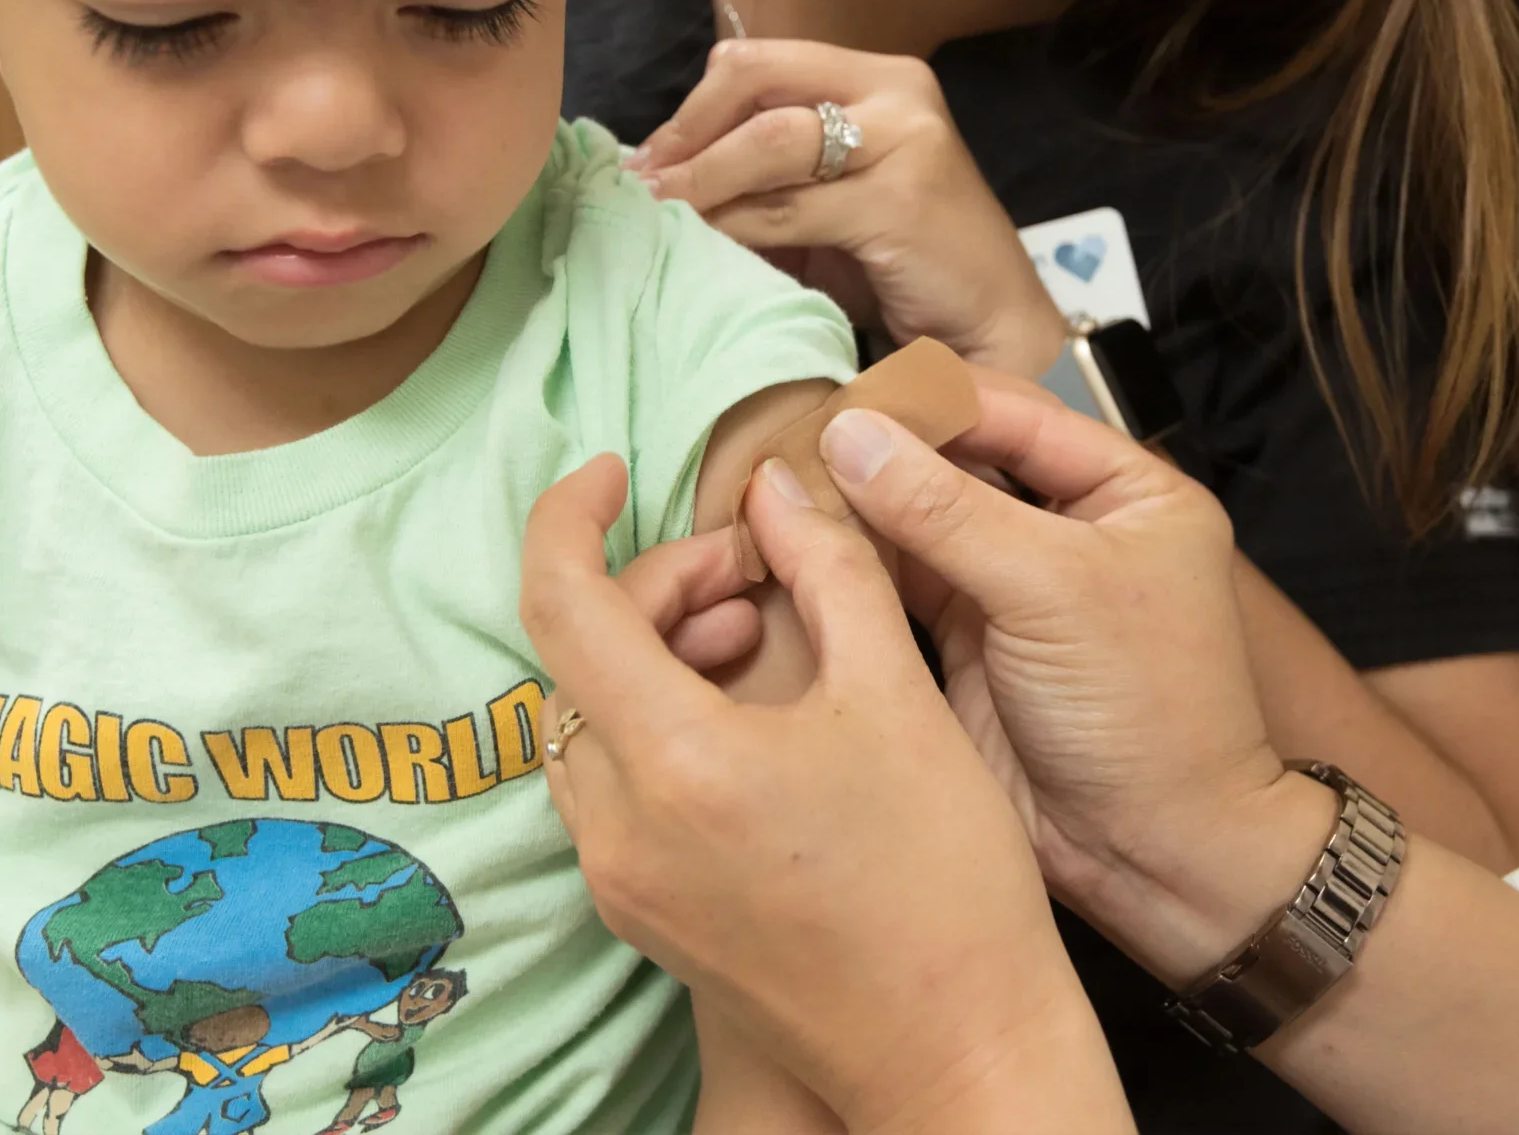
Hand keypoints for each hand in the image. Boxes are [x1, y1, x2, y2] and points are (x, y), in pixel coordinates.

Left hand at [520, 455, 1127, 1133]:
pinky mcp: (643, 916)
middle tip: (757, 572)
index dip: (569, 516)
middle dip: (658, 587)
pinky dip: (658, 723)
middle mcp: (619, 829)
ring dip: (656, 654)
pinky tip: (748, 714)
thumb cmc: (945, 882)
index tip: (610, 470)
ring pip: (590, 722)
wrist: (958, 1049)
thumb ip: (827, 567)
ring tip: (761, 634)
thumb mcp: (896, 693)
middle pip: (579, 659)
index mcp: (674, 764)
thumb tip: (776, 488)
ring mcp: (622, 882)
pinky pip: (613, 785)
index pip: (560, 602)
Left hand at [630, 39, 1068, 375]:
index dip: (693, 108)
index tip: (649, 158)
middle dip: (686, 136)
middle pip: (756, 83)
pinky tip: (705, 247)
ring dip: (699, 183)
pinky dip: (734, 226)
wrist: (993, 327)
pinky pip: (788, 208)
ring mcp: (906, 140)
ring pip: (768, 143)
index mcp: (879, 77)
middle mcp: (897, 91)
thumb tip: (662, 173)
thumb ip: (769, 175)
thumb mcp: (831, 203)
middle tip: (642, 186)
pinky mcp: (902, 199)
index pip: (760, 62)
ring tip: (658, 215)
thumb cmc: (906, 267)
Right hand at [819, 381, 1304, 974]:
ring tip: (775, 485)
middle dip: (880, 453)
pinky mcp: (965, 644)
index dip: (928, 403)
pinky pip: (896, 584)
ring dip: (854, 507)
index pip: (1013, 413)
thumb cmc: (1151, 716)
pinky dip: (848, 565)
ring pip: (918, 522)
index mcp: (1127, 490)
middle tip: (791, 438)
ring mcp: (1013, 587)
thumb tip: (851, 435)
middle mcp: (1068, 527)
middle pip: (958, 462)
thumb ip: (948, 509)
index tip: (842, 398)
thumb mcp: (1054, 589)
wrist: (1156, 857)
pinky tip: (791, 543)